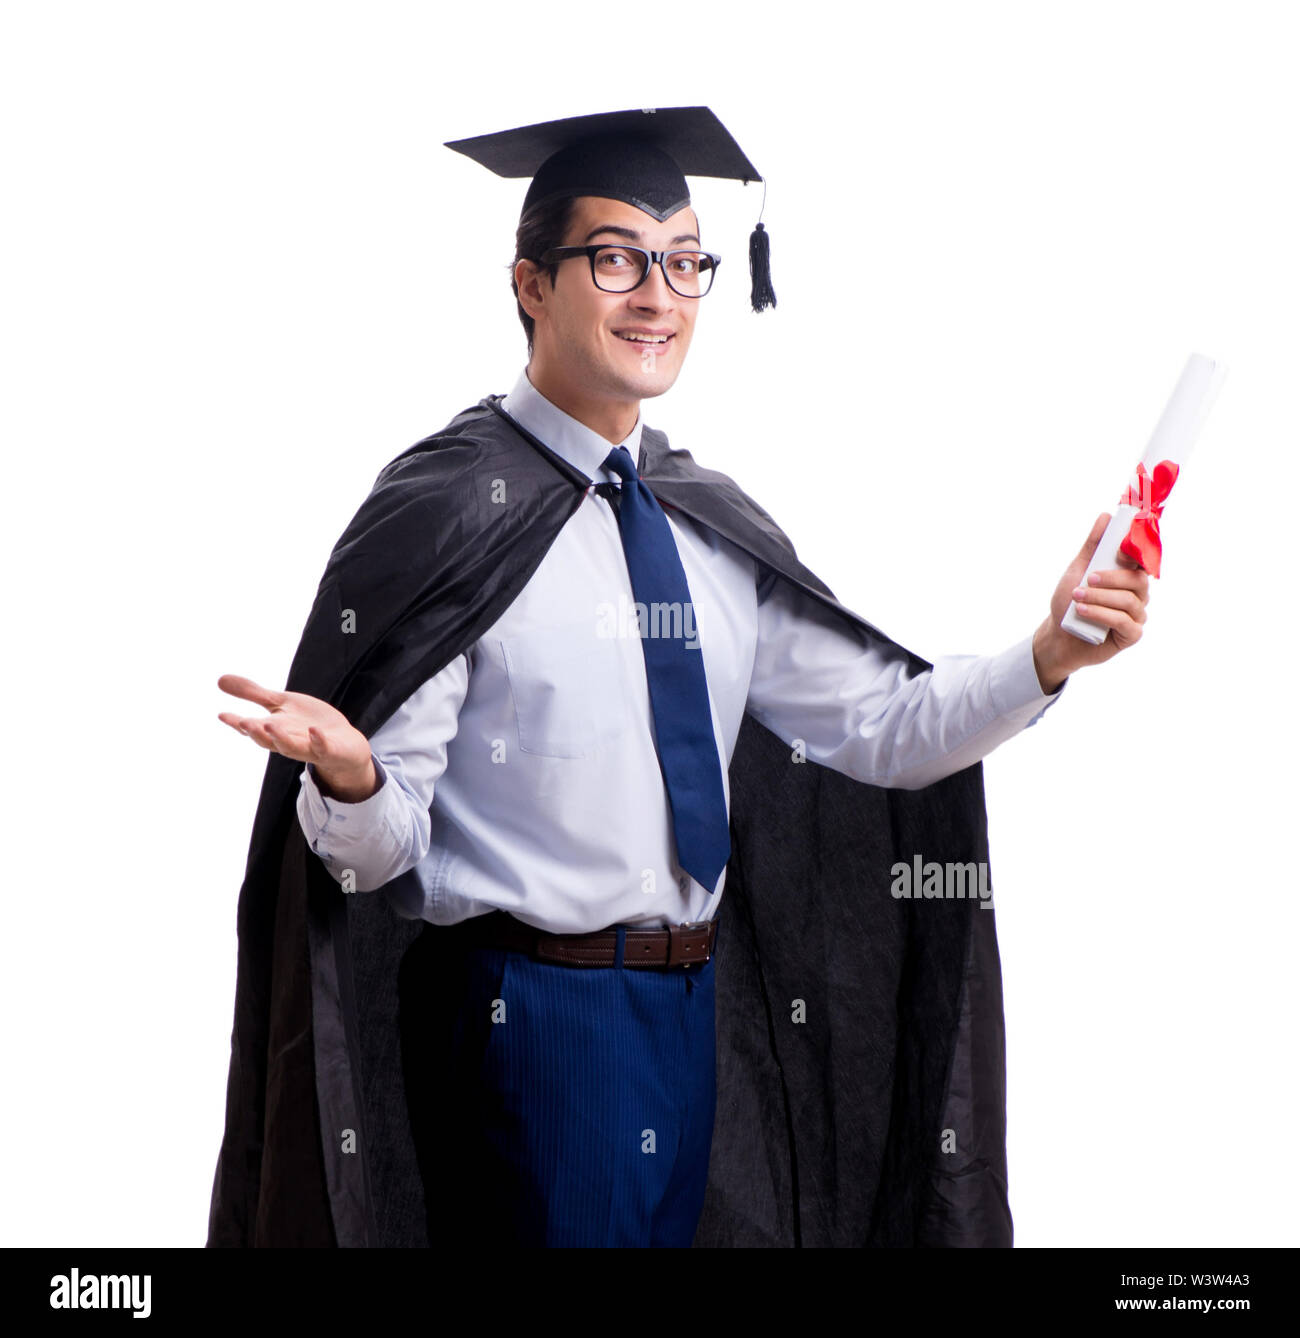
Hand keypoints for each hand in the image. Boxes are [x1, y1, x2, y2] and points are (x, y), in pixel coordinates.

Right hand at [217, 674, 378, 800]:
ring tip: (269, 726)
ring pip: (290, 747)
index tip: (222, 715)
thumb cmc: (307, 724)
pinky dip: (318, 740)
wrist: (343, 745)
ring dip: (279, 738)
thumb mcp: (280, 704)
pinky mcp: (329, 750)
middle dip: (255, 732)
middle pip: (267, 740)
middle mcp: (287, 741)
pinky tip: (314, 730)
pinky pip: (322, 748)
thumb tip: (220, 680)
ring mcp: (308, 748)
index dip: (236, 723)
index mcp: (274, 730)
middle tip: (243, 722)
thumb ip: (254, 694)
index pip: (251, 728)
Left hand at [1031, 512, 1150, 691]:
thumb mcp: (1078, 569)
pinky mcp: (1131, 635)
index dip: (1136, 552)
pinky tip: (1083, 611)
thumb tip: (1106, 516)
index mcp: (1128, 575)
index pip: (1142, 560)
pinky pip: (1125, 622)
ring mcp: (1136, 615)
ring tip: (1077, 597)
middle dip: (1112, 578)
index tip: (1118, 548)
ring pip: (1130, 601)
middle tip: (1087, 578)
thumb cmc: (1070, 601)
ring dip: (1101, 597)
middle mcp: (1137, 594)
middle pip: (1138, 580)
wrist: (1058, 635)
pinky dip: (1103, 614)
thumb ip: (1094, 545)